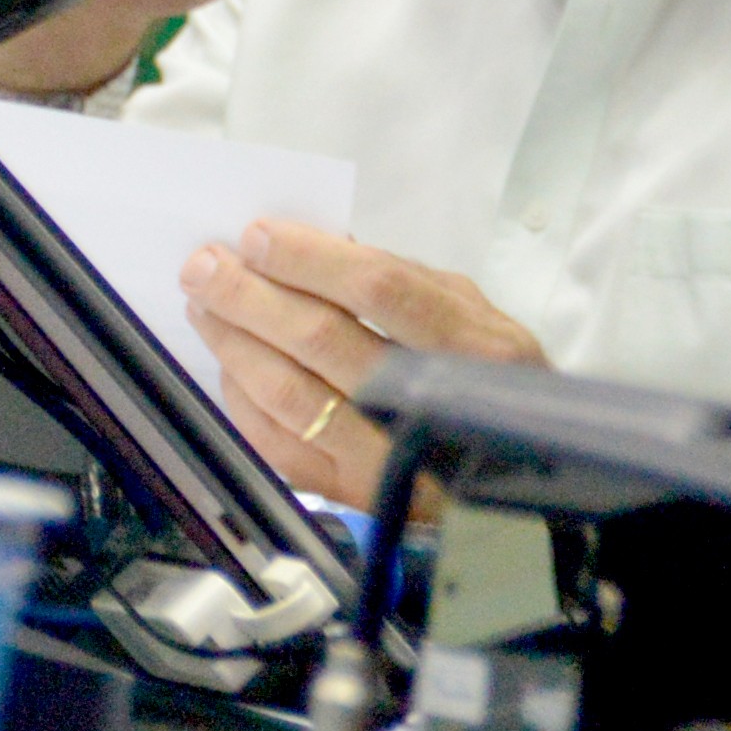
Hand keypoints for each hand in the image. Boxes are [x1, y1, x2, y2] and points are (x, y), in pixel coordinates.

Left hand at [183, 215, 541, 508]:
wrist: (524, 478)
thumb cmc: (497, 381)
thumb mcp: (479, 316)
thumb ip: (409, 282)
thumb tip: (322, 247)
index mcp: (476, 346)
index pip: (381, 289)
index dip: (312, 259)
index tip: (259, 234)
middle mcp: (436, 403)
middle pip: (324, 340)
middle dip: (252, 297)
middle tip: (206, 267)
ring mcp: (390, 458)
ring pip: (291, 396)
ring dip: (236, 344)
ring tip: (206, 307)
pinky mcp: (354, 496)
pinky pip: (280, 446)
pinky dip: (244, 400)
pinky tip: (230, 365)